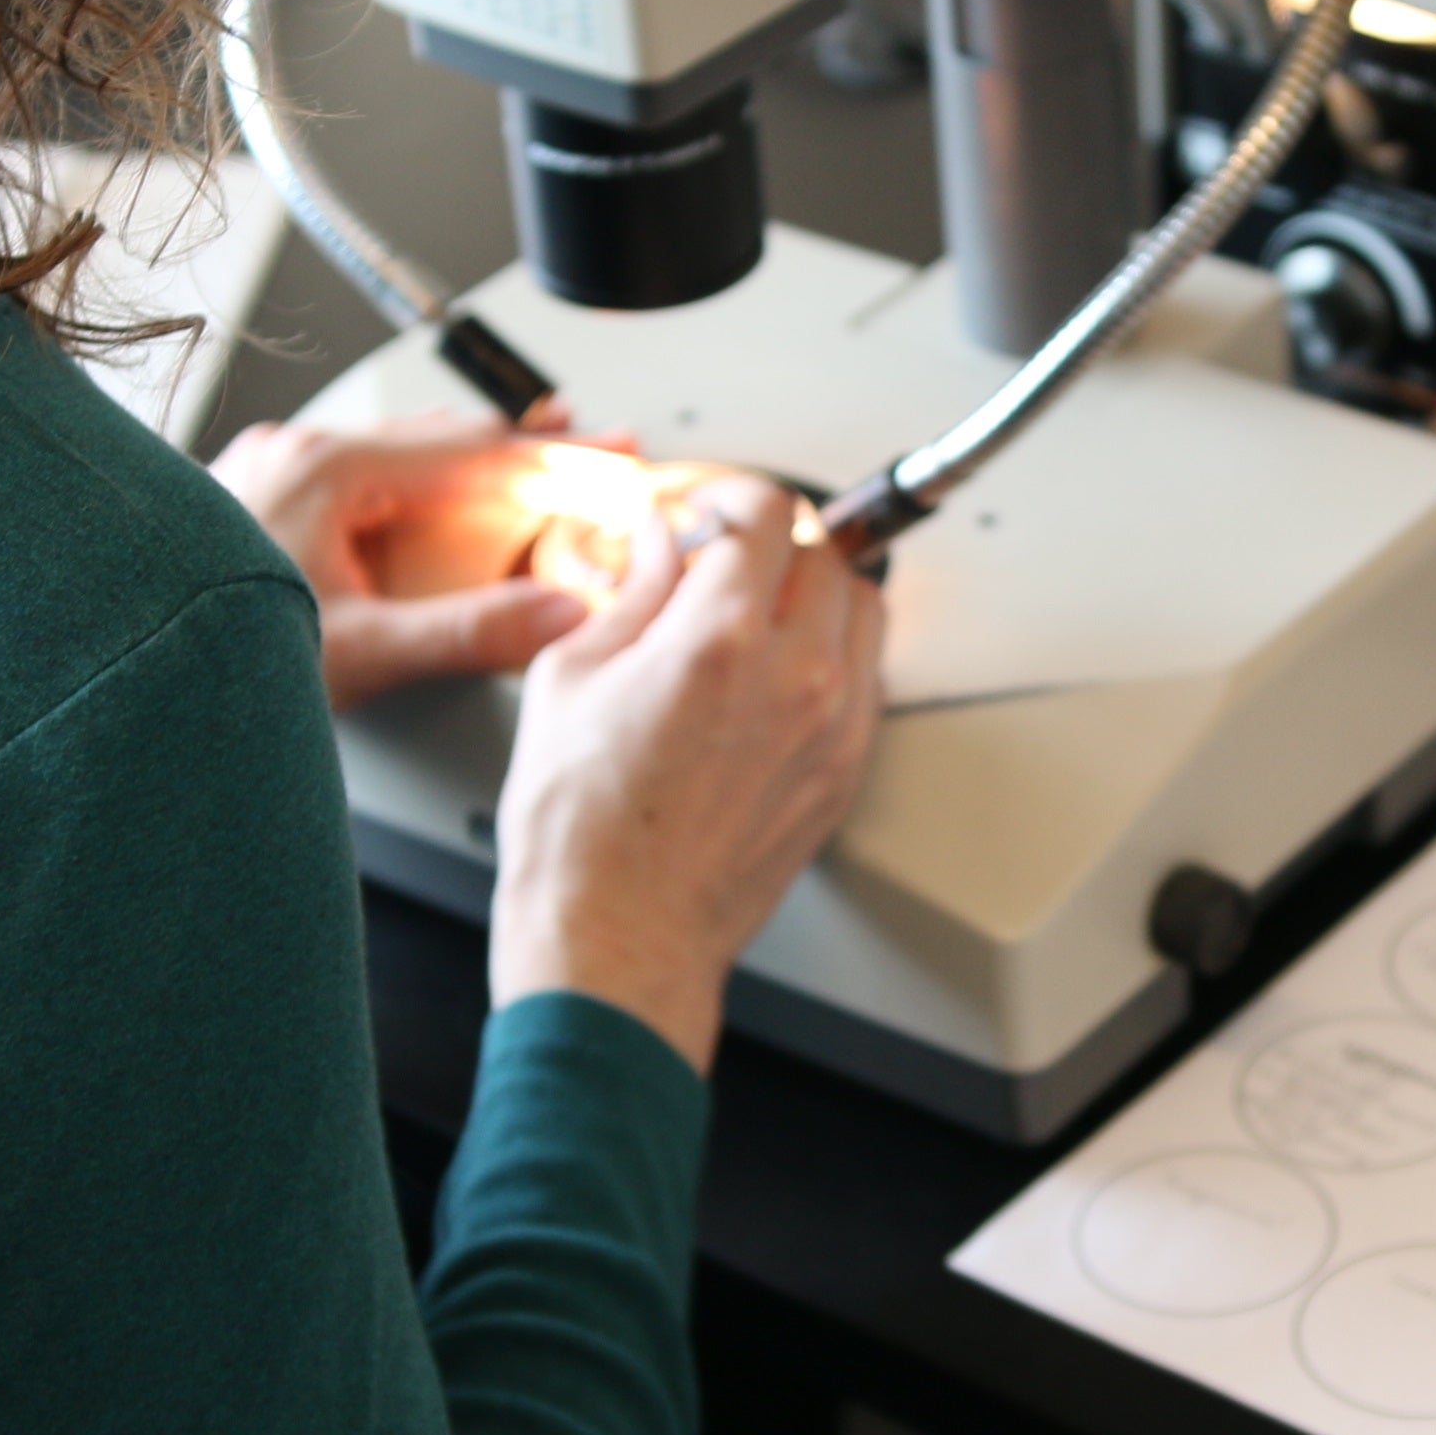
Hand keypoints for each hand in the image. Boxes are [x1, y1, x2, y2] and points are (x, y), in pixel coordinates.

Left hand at [209, 401, 600, 711]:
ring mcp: (271, 472)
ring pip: (395, 455)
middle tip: (592, 449)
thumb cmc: (210, 657)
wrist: (123, 672)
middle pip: (439, 441)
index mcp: (327, 470)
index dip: (553, 459)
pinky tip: (431, 503)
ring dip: (467, 466)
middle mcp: (295, 455)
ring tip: (530, 464)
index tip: (607, 458)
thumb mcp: (363, 651)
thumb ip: (470, 631)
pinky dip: (413, 488)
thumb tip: (559, 614)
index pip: (472, 451)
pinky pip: (357, 479)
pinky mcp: (257, 501)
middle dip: (522, 450)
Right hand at [484, 476, 888, 1071]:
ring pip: (860, 607)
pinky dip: (830, 653)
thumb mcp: (569, 677)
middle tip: (717, 560)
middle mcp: (796, 676)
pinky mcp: (846, 769)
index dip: (726, 496)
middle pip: (821, 551)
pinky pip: (865, 675)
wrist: (617, 938)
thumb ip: (633, 591)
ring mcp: (833, 726)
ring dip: (812, 592)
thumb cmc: (580, 835)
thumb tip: (661, 543)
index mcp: (722, 639)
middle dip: (766, 542)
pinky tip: (772, 673)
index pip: (765, 510)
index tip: (701, 511)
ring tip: (753, 612)